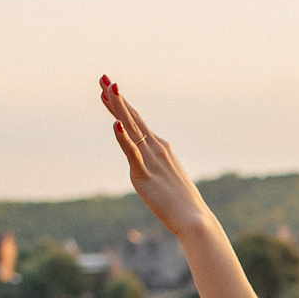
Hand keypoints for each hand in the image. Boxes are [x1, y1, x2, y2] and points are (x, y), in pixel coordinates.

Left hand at [99, 76, 213, 239]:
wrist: (194, 220)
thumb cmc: (184, 206)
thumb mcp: (169, 181)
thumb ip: (159, 172)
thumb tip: (154, 173)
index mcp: (161, 149)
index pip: (138, 122)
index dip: (123, 105)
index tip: (110, 89)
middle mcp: (157, 149)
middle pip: (132, 118)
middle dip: (116, 97)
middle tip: (104, 77)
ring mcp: (151, 160)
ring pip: (131, 128)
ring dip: (118, 108)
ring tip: (107, 89)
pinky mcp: (145, 175)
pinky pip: (132, 153)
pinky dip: (123, 138)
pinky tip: (115, 125)